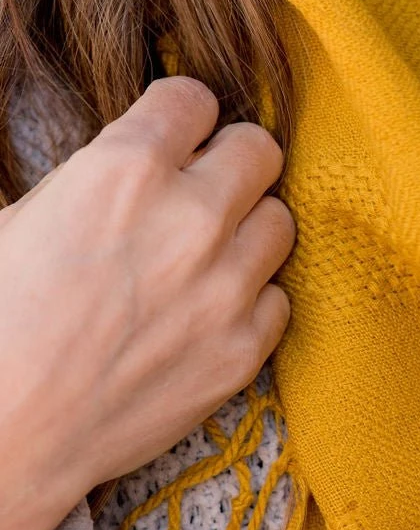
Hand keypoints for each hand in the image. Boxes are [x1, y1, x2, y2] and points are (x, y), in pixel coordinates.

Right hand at [0, 77, 294, 529]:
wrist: (10, 428)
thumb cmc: (0, 320)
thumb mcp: (23, 216)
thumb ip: (97, 178)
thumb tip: (134, 166)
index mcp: (125, 168)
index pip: (196, 100)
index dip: (182, 117)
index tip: (176, 136)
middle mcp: (191, 219)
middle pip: (261, 151)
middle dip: (232, 161)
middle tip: (207, 187)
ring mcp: (226, 289)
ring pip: (281, 222)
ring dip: (249, 229)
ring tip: (210, 253)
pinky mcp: (243, 350)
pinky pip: (281, 300)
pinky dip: (253, 299)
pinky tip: (213, 309)